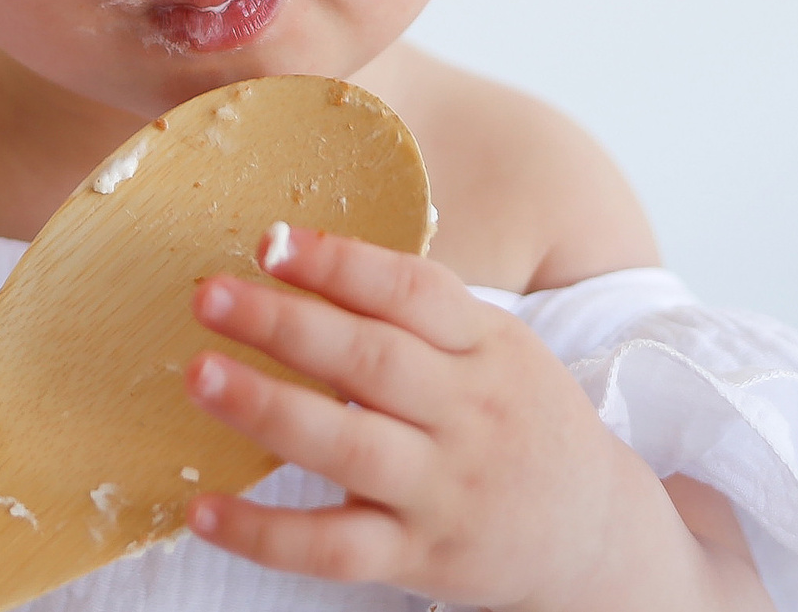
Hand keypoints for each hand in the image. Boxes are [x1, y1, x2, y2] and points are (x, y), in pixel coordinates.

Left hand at [181, 227, 666, 611]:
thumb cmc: (520, 422)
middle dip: (285, 323)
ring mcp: (444, 490)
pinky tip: (203, 511)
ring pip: (349, 448)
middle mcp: (468, 414)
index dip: (340, 262)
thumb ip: (417, 311)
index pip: (413, 292)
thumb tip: (302, 251)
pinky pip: (334, 547)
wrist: (596, 536)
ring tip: (201, 375)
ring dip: (267, 409)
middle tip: (209, 294)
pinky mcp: (419, 558)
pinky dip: (266, 533)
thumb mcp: (495, 349)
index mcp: (487, 346)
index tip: (271, 238)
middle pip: (371, 361)